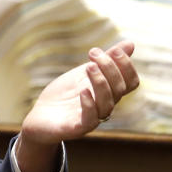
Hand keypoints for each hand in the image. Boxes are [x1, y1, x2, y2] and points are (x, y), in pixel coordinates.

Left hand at [15, 41, 138, 171]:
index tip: (113, 50)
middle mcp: (104, 106)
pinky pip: (90, 120)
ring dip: (100, 82)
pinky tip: (83, 90)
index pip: (131, 82)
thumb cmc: (64, 95)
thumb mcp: (84, 73)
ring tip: (89, 66)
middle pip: (119, 89)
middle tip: (93, 53)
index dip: (127, 66)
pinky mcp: (76, 128)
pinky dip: (89, 104)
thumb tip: (130, 43)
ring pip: (107, 104)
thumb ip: (105, 61)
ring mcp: (92, 118)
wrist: (40, 116)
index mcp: (109, 93)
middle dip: (109, 68)